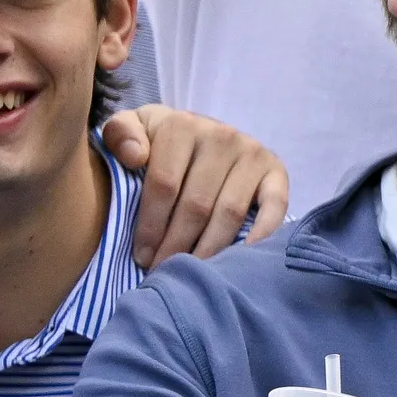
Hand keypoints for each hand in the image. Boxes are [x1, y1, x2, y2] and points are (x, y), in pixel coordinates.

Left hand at [101, 107, 290, 265]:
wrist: (198, 131)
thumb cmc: (157, 140)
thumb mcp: (131, 127)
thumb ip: (120, 134)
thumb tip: (135, 157)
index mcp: (182, 126)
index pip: (164, 185)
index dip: (151, 226)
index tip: (141, 256)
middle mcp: (222, 136)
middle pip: (196, 204)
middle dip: (176, 244)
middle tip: (164, 270)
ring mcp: (253, 153)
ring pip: (229, 213)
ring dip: (209, 248)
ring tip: (193, 270)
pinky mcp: (276, 170)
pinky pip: (275, 206)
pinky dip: (262, 233)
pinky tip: (242, 256)